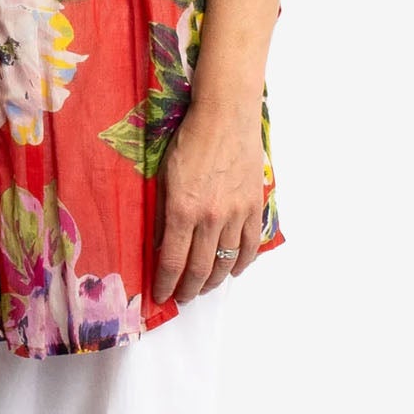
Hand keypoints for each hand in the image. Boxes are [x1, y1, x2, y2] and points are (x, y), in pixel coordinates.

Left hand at [152, 99, 265, 302]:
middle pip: (199, 268)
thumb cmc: (190, 138)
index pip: (172, 262)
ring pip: (225, 262)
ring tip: (202, 287)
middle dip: (188, 289)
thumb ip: (162, 213)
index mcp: (183, 209)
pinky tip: (231, 270)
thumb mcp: (164, 175)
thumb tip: (160, 244)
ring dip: (212, 281)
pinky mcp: (254, 206)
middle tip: (181, 297)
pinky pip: (249, 246)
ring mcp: (236, 214)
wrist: (226, 116)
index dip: (165, 284)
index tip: (160, 296)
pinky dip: (241, 264)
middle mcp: (211, 217)